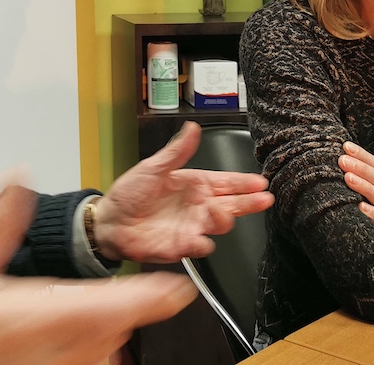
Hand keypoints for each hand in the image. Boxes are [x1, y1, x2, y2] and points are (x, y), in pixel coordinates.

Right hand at [0, 185, 198, 364]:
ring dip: (107, 336)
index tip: (176, 288)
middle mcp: (51, 353)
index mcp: (35, 316)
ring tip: (96, 316)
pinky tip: (67, 344)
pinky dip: (86, 357)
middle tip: (133, 291)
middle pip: (115, 333)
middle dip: (126, 310)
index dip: (153, 297)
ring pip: (101, 357)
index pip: (114, 306)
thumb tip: (18, 181)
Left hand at [94, 121, 272, 262]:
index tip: (261, 182)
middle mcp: (198, 207)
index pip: (226, 182)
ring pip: (219, 225)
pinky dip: (202, 244)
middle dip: (249, 202)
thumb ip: (177, 150)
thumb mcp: (154, 167)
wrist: (109, 221)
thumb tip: (193, 127)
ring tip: (221, 210)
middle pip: (231, 205)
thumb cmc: (130, 193)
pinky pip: (198, 247)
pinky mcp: (181, 246)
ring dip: (223, 219)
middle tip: (263, 199)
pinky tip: (202, 239)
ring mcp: (192, 227)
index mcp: (194, 185)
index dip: (244, 183)